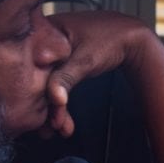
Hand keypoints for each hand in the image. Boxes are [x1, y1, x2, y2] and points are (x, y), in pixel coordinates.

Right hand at [43, 11, 153, 136]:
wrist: (134, 38)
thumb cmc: (111, 40)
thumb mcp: (85, 59)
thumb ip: (66, 77)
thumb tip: (54, 99)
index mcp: (43, 31)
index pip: (29, 66)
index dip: (33, 92)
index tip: (40, 118)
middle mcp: (43, 42)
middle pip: (38, 79)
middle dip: (45, 106)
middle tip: (49, 131)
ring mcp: (54, 54)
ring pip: (49, 85)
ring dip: (55, 108)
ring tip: (62, 129)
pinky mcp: (65, 64)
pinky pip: (59, 84)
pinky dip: (62, 101)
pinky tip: (64, 121)